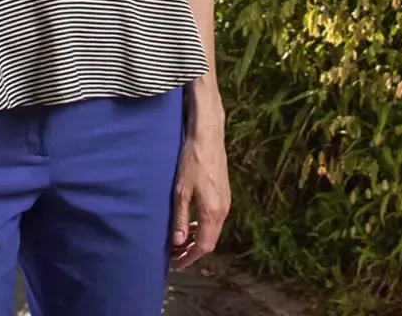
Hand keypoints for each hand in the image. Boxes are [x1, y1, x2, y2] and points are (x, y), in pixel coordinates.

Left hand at [169, 122, 230, 268]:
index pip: (203, 246)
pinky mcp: (224, 195)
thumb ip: (180, 218)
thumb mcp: (180, 191)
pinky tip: (191, 223)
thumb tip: (178, 242)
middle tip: (175, 255)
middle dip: (193, 251)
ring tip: (180, 241)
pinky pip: (215, 220)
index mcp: (213, 212)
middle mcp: (223, 210)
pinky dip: (203, 227)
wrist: (208, 138)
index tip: (177, 264)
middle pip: (210, 241)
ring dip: (197, 239)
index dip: (190, 258)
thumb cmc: (192, 161)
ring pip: (213, 230)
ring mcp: (226, 203)